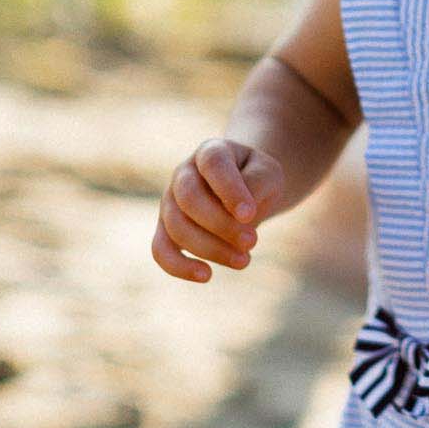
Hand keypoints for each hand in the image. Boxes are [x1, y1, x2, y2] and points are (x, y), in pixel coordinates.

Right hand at [151, 137, 290, 283]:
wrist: (245, 190)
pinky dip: (179, 266)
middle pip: (189, 198)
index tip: (249, 214)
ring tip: (244, 260)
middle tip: (253, 242)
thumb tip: (241, 215)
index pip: (213, 164)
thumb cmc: (257, 179)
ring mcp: (170, 201)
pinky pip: (160, 249)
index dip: (229, 189)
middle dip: (221, 225)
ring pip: (177, 227)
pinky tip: (207, 276)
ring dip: (210, 248)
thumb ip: (257, 185)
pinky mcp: (166, 229)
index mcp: (211, 151)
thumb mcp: (268, 174)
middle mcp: (184, 173)